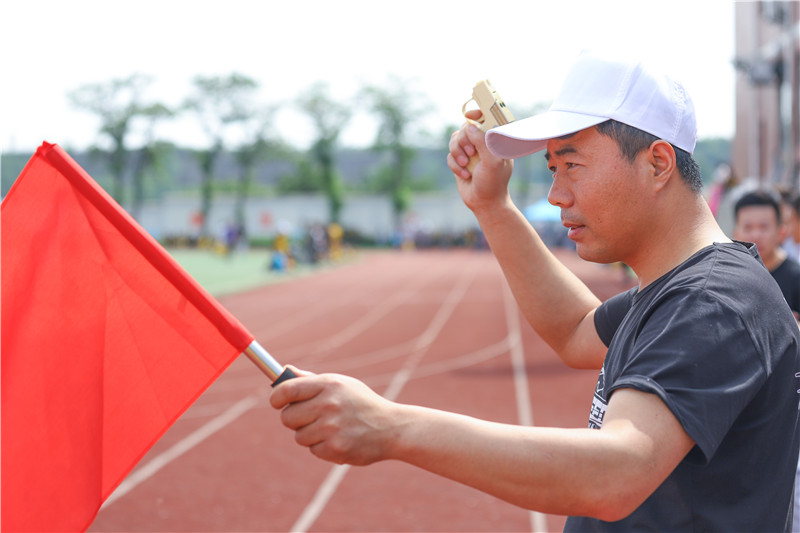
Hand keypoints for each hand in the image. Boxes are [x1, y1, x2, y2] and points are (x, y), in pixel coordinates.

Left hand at [270, 369, 399, 465]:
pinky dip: (323, 447)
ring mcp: (332, 428)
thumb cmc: (362, 403)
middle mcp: (329, 405)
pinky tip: (340, 439)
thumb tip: (284, 370)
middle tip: (310, 417)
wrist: (392, 428)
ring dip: (310, 435)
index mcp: (329, 385)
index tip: (276, 402)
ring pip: (299, 436)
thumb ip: (310, 379)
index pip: (287, 390)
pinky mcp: (336, 448)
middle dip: (294, 419)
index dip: (276, 397)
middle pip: (287, 417)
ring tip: (331, 429)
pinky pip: (313, 450)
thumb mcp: (341, 384)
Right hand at [446, 110, 513, 213]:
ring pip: (455, 140)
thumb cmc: (493, 182)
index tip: (470, 116)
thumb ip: (482, 141)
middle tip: (471, 153)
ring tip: (466, 166)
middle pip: (465, 128)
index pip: (487, 118)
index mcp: (495, 140)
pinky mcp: (460, 161)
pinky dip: (455, 165)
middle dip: (464, 140)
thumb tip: (469, 125)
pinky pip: (450, 155)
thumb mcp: (492, 161)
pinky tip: (465, 175)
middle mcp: (482, 143)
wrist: (483, 202)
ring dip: (458, 153)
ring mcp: (471, 151)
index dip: (478, 113)